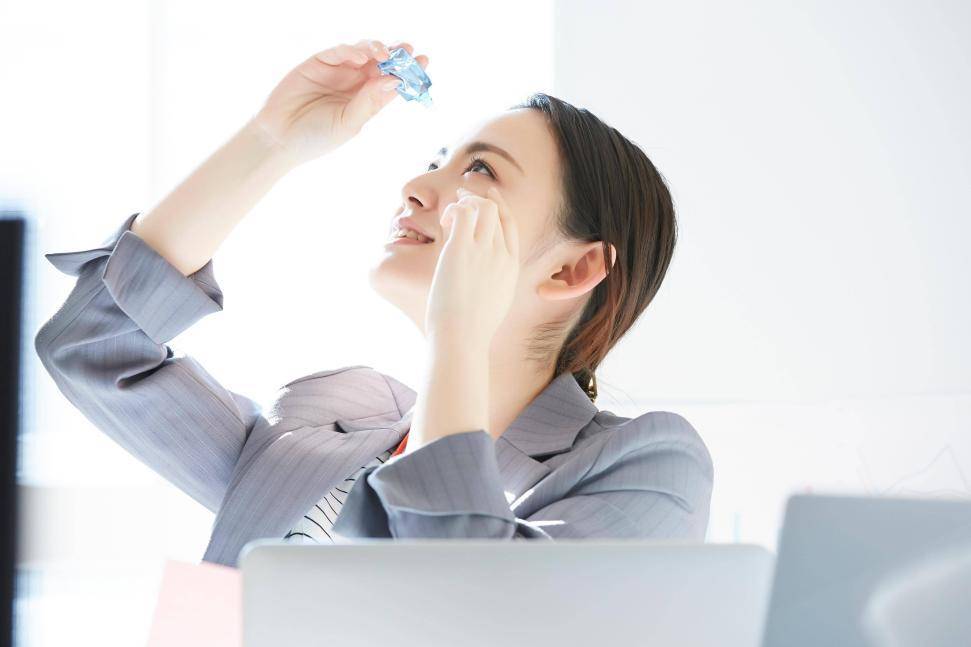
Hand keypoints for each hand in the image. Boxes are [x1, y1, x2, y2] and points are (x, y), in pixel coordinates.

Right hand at [250, 39, 428, 165]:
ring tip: (384, 54)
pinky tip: (361, 57)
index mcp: (366, 101)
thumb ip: (369, 103)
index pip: (391, 83)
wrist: (279, 139)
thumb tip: (393, 81)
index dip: (408, 72)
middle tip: (410, 51)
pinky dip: (351, 50)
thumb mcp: (348, 124)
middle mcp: (354, 84)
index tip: (424, 63)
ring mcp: (336, 71)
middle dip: (396, 55)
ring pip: (362, 52)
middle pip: (381, 63)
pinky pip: (338, 51)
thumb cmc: (315, 138)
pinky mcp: (317, 62)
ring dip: (376, 50)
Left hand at [425, 186, 519, 346]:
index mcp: (511, 266)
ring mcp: (482, 250)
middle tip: (461, 198)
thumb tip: (481, 281)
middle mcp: (500, 254)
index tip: (489, 195)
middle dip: (478, 199)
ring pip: (481, 206)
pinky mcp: (460, 249)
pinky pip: (460, 213)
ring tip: (450, 211)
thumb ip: (493, 283)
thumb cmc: (471, 328)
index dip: (500, 205)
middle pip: (496, 210)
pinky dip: (452, 210)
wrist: (463, 338)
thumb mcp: (494, 302)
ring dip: (464, 201)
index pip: (510, 225)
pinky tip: (443, 222)